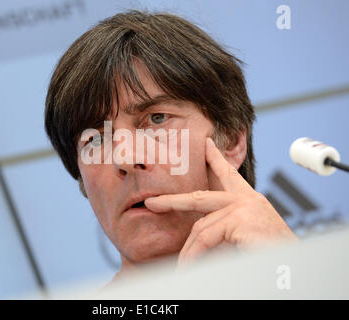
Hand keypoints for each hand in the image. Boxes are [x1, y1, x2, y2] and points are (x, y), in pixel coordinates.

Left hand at [145, 137, 297, 265]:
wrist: (296, 268)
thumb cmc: (271, 255)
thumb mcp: (244, 239)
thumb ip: (224, 231)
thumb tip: (197, 238)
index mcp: (249, 202)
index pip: (228, 176)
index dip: (215, 160)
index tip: (206, 144)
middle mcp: (248, 200)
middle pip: (201, 197)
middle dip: (173, 200)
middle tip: (152, 203)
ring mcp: (244, 206)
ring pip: (201, 227)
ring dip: (189, 251)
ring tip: (181, 267)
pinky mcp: (241, 217)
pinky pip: (206, 238)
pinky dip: (195, 255)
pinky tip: (190, 266)